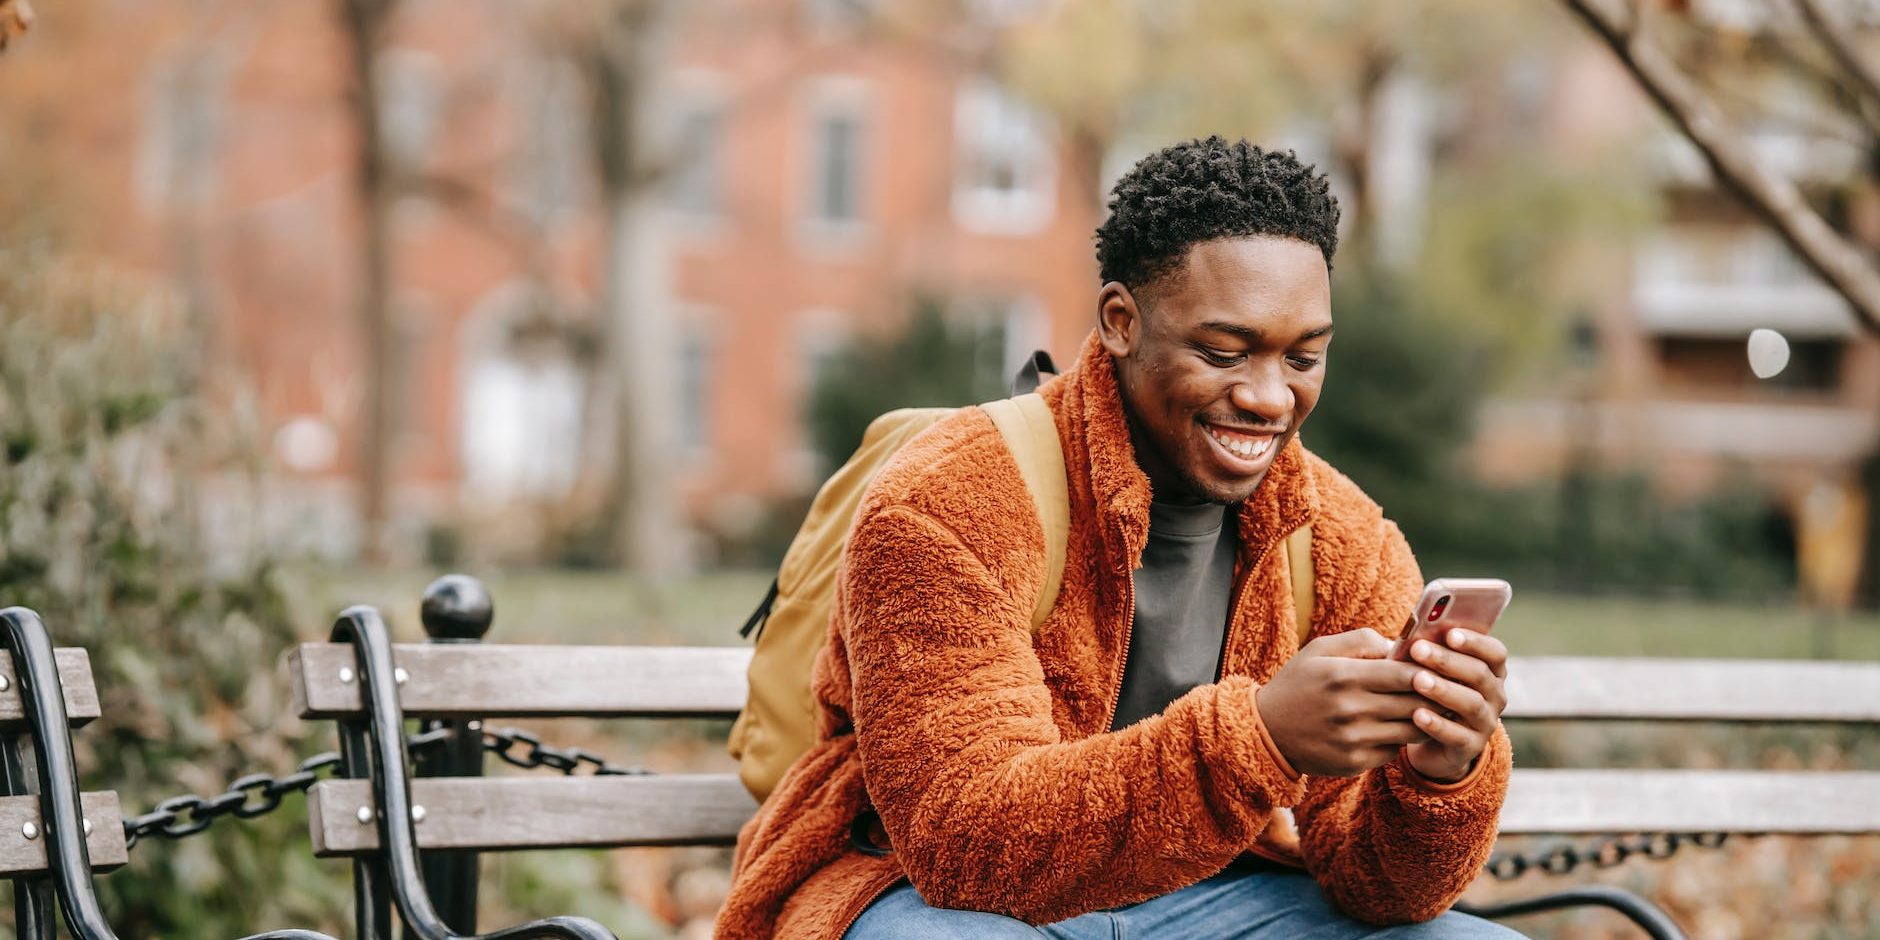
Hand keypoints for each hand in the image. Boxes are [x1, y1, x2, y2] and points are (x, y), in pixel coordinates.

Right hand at [1255, 628, 1425, 776]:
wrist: (1266, 732)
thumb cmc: (1298, 683)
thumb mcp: (1320, 650)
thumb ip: (1362, 640)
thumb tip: (1401, 645)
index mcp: (1343, 676)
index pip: (1404, 674)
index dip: (1427, 671)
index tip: (1436, 668)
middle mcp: (1350, 709)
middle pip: (1414, 703)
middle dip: (1434, 695)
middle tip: (1444, 688)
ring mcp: (1353, 739)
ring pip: (1411, 730)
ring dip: (1424, 719)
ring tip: (1429, 708)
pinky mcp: (1354, 762)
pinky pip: (1394, 750)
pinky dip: (1400, 738)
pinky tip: (1397, 728)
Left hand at [1401, 629, 1508, 782]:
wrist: (1432, 742)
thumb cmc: (1432, 695)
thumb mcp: (1435, 673)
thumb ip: (1431, 654)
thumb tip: (1413, 635)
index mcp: (1491, 672)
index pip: (1495, 652)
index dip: (1475, 642)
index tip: (1450, 633)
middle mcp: (1495, 696)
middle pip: (1479, 674)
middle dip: (1447, 660)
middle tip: (1418, 650)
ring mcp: (1485, 723)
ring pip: (1471, 704)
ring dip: (1444, 690)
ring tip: (1418, 680)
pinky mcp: (1470, 747)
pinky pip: (1457, 736)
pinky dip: (1437, 724)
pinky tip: (1417, 715)